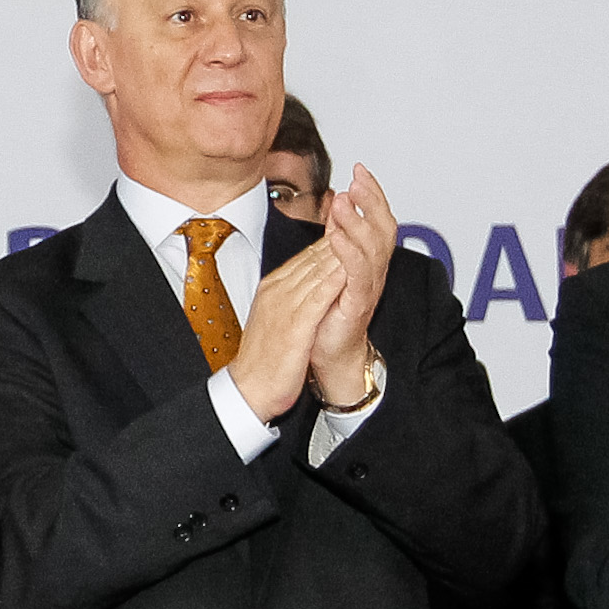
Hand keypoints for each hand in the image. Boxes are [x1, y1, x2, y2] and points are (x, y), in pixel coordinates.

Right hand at [229, 243, 343, 423]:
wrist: (248, 389)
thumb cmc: (263, 361)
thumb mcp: (275, 318)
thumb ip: (289, 296)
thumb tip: (302, 284)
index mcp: (273, 289)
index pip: (306, 257)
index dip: (331, 239)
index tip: (349, 227)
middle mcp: (277, 291)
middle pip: (313, 257)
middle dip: (338, 236)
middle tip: (359, 219)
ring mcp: (285, 306)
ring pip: (316, 270)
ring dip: (339, 251)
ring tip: (359, 233)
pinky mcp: (295, 325)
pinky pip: (317, 297)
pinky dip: (333, 280)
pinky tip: (347, 269)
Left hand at [308, 164, 399, 403]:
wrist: (328, 354)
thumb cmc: (329, 312)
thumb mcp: (333, 264)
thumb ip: (338, 233)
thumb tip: (337, 200)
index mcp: (369, 259)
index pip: (377, 218)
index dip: (372, 193)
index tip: (359, 169)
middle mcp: (375, 270)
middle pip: (384, 227)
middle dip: (372, 200)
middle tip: (357, 179)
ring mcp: (369, 286)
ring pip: (373, 247)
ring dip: (358, 221)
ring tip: (345, 200)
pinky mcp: (358, 304)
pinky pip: (358, 274)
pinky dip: (348, 253)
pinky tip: (335, 237)